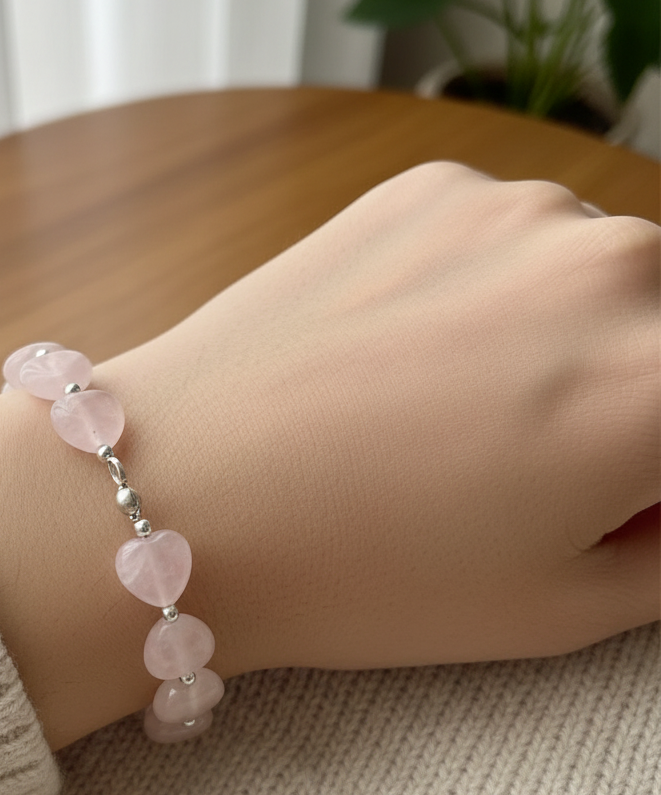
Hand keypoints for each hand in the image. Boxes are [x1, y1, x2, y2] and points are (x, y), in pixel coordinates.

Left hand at [0, 162, 658, 747]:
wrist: (180, 491)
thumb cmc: (358, 573)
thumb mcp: (555, 607)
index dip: (650, 465)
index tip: (609, 492)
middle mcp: (614, 265)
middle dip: (632, 392)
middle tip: (540, 459)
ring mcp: (512, 208)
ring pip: (595, 272)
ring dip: (565, 331)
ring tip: (454, 406)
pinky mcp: (426, 188)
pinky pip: (507, 235)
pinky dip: (488, 287)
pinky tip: (403, 352)